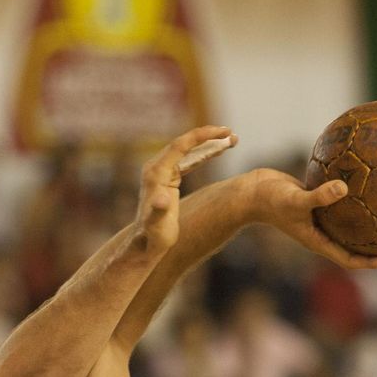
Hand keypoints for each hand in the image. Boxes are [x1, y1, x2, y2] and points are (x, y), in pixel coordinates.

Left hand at [135, 126, 236, 255]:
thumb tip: (162, 200)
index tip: (223, 131)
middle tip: (231, 133)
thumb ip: (158, 212)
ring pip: (189, 151)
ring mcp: (161, 171)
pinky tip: (218, 151)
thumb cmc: (153, 237)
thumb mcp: (157, 226)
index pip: (180, 145)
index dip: (202, 136)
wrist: (145, 245)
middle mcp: (156, 167)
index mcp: (156, 172)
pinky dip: (204, 155)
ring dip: (209, 145)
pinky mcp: (168, 178)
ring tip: (231, 140)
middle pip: (185, 143)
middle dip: (209, 137)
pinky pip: (189, 160)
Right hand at [245, 168, 376, 268]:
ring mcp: (320, 218)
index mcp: (319, 241)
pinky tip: (367, 176)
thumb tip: (344, 188)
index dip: (371, 262)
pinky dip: (353, 194)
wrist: (251, 192)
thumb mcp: (295, 200)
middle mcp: (322, 233)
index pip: (349, 259)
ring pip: (349, 223)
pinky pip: (340, 200)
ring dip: (367, 220)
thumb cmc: (270, 200)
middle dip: (375, 244)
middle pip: (354, 245)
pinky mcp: (317, 202)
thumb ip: (319, 196)